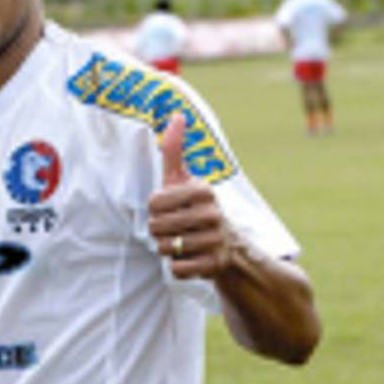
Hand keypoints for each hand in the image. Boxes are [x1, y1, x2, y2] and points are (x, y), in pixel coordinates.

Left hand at [148, 112, 234, 279]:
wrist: (229, 247)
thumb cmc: (196, 208)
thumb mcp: (184, 180)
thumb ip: (174, 150)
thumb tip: (176, 115)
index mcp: (203, 190)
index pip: (154, 203)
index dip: (156, 209)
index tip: (173, 209)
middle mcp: (213, 214)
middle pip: (156, 227)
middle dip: (160, 231)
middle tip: (178, 229)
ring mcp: (215, 240)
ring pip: (165, 248)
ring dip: (169, 249)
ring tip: (185, 242)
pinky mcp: (215, 265)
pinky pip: (176, 269)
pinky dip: (178, 267)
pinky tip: (192, 259)